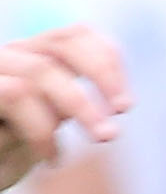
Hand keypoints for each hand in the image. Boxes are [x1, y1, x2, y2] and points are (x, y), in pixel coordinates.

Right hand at [0, 27, 130, 190]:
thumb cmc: (7, 152)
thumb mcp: (48, 122)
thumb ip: (70, 101)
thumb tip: (116, 100)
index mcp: (31, 57)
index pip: (76, 36)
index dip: (109, 59)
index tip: (126, 102)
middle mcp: (9, 57)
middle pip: (63, 42)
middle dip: (101, 74)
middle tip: (122, 110)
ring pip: (41, 70)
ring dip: (81, 106)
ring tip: (100, 137)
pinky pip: (16, 95)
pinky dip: (43, 131)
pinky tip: (52, 158)